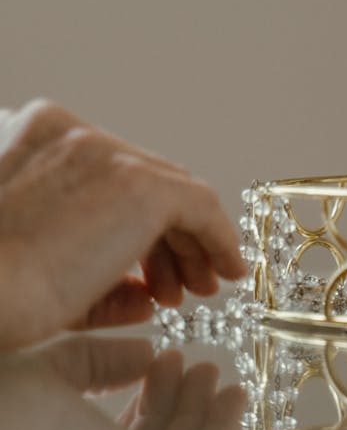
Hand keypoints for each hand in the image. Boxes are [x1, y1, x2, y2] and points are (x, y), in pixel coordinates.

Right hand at [0, 100, 245, 348]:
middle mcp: (72, 133)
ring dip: (192, 243)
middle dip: (167, 237)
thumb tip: (146, 296)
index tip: (151, 267)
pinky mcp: (139, 184)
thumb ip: (96, 277)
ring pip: (173, 192)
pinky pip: (199, 206)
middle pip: (144, 180)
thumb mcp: (40, 271)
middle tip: (185, 283)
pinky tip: (226, 271)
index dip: (135, 224)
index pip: (109, 174)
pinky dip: (219, 238)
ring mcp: (107, 154)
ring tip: (203, 287)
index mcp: (36, 138)